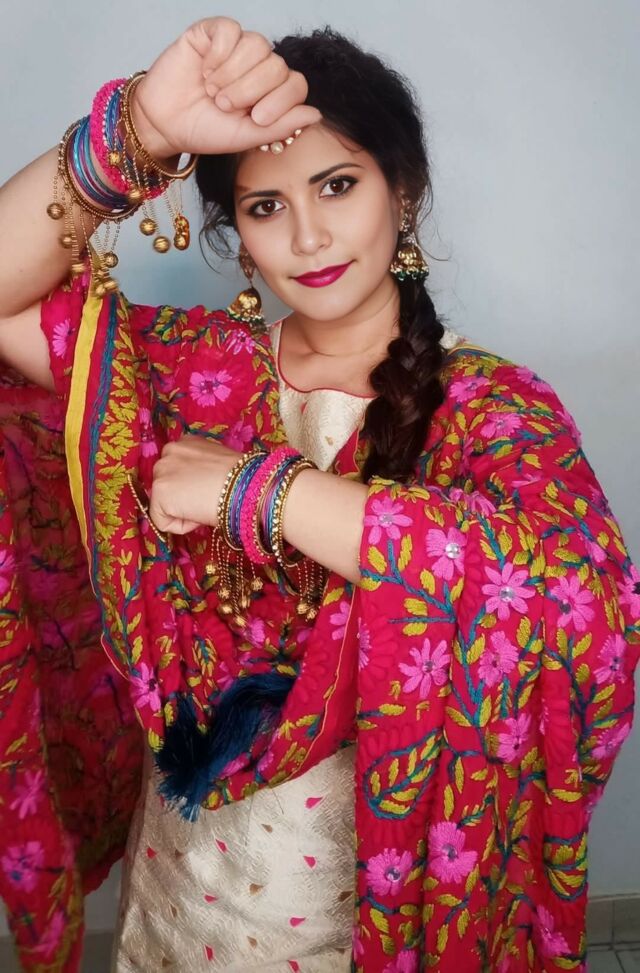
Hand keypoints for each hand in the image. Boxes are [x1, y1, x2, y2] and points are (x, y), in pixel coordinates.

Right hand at [131, 17, 321, 159]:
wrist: (165, 123)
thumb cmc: (205, 130)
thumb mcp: (246, 136)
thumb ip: (281, 126)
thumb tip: (316, 114)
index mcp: (271, 92)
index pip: (296, 84)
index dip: (280, 100)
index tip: (255, 117)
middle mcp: (258, 66)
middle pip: (277, 65)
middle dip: (250, 90)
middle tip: (224, 105)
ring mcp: (237, 47)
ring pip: (257, 44)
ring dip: (233, 74)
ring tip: (213, 90)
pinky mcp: (213, 32)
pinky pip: (231, 30)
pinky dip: (219, 54)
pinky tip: (205, 69)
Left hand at [148, 435, 241, 533]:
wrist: (243, 486)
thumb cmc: (241, 478)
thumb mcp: (218, 464)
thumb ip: (202, 470)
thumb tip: (197, 487)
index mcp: (186, 442)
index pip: (178, 471)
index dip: (193, 487)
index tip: (210, 491)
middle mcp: (169, 450)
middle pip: (167, 485)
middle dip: (183, 497)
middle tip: (207, 501)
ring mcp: (161, 470)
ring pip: (163, 503)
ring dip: (181, 510)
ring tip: (204, 507)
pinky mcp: (158, 491)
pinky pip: (162, 521)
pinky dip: (180, 525)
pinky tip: (199, 517)